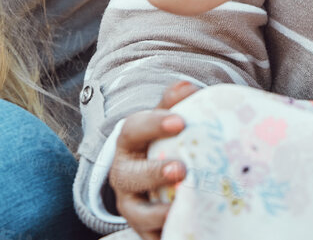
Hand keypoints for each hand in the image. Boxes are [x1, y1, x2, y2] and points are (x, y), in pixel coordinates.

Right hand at [111, 80, 199, 239]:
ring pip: (137, 213)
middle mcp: (124, 176)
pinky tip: (187, 228)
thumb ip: (173, 104)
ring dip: (159, 212)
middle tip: (181, 168)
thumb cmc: (162, 144)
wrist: (151, 180)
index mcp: (129, 143)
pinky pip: (153, 236)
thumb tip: (188, 86)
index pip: (134, 129)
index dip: (154, 124)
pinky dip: (165, 235)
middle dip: (154, 173)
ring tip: (181, 207)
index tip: (180, 121)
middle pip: (130, 176)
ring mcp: (133, 206)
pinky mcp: (145, 231)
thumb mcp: (164, 122)